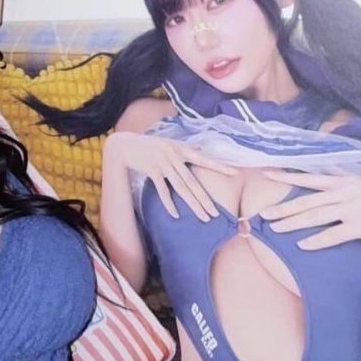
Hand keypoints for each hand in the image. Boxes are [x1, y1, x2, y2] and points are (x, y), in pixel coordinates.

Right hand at [105, 131, 235, 221]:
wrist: (126, 145)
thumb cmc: (149, 145)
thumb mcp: (168, 143)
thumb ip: (184, 149)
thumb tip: (199, 150)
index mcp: (181, 148)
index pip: (204, 159)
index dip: (219, 166)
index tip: (234, 173)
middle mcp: (174, 156)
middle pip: (193, 182)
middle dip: (205, 199)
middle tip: (215, 213)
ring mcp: (163, 163)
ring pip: (181, 188)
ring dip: (193, 204)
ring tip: (203, 217)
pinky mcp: (151, 170)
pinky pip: (162, 190)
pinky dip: (168, 203)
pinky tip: (176, 215)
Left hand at [259, 169, 360, 258]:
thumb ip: (348, 192)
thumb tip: (325, 197)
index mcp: (351, 180)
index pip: (313, 178)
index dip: (289, 176)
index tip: (267, 174)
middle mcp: (351, 190)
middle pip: (309, 200)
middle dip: (284, 207)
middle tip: (263, 215)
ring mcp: (358, 207)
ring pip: (317, 216)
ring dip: (293, 223)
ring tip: (275, 230)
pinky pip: (335, 234)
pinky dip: (318, 241)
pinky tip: (303, 246)